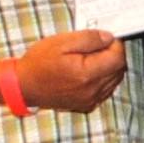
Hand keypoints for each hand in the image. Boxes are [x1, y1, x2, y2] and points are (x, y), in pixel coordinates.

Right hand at [10, 29, 127, 113]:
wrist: (24, 86)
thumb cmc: (39, 62)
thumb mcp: (61, 42)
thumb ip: (89, 38)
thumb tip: (109, 38)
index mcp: (87, 74)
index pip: (118, 58)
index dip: (116, 45)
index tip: (106, 37)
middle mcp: (92, 90)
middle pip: (119, 70)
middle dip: (114, 55)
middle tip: (98, 45)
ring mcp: (91, 100)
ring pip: (114, 81)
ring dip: (109, 67)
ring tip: (92, 58)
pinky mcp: (87, 105)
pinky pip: (106, 90)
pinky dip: (104, 79)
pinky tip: (89, 71)